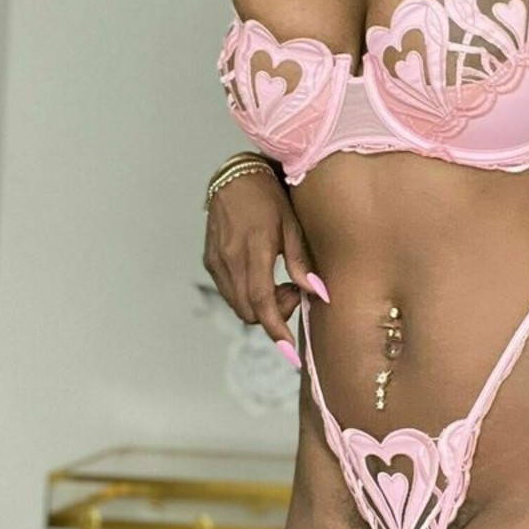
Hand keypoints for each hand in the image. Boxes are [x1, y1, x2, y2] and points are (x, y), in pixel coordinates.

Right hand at [202, 168, 327, 356]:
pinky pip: (229, 292)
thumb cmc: (270, 197)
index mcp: (253, 250)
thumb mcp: (292, 226)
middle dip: (274, 314)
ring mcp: (216, 262)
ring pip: (238, 305)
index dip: (277, 329)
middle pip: (250, 311)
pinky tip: (262, 276)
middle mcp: (229, 260)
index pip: (263, 302)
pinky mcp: (210, 261)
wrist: (236, 176)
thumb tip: (319, 294)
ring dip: (260, 305)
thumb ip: (301, 262)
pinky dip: (247, 295)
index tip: (290, 351)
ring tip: (280, 282)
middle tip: (293, 291)